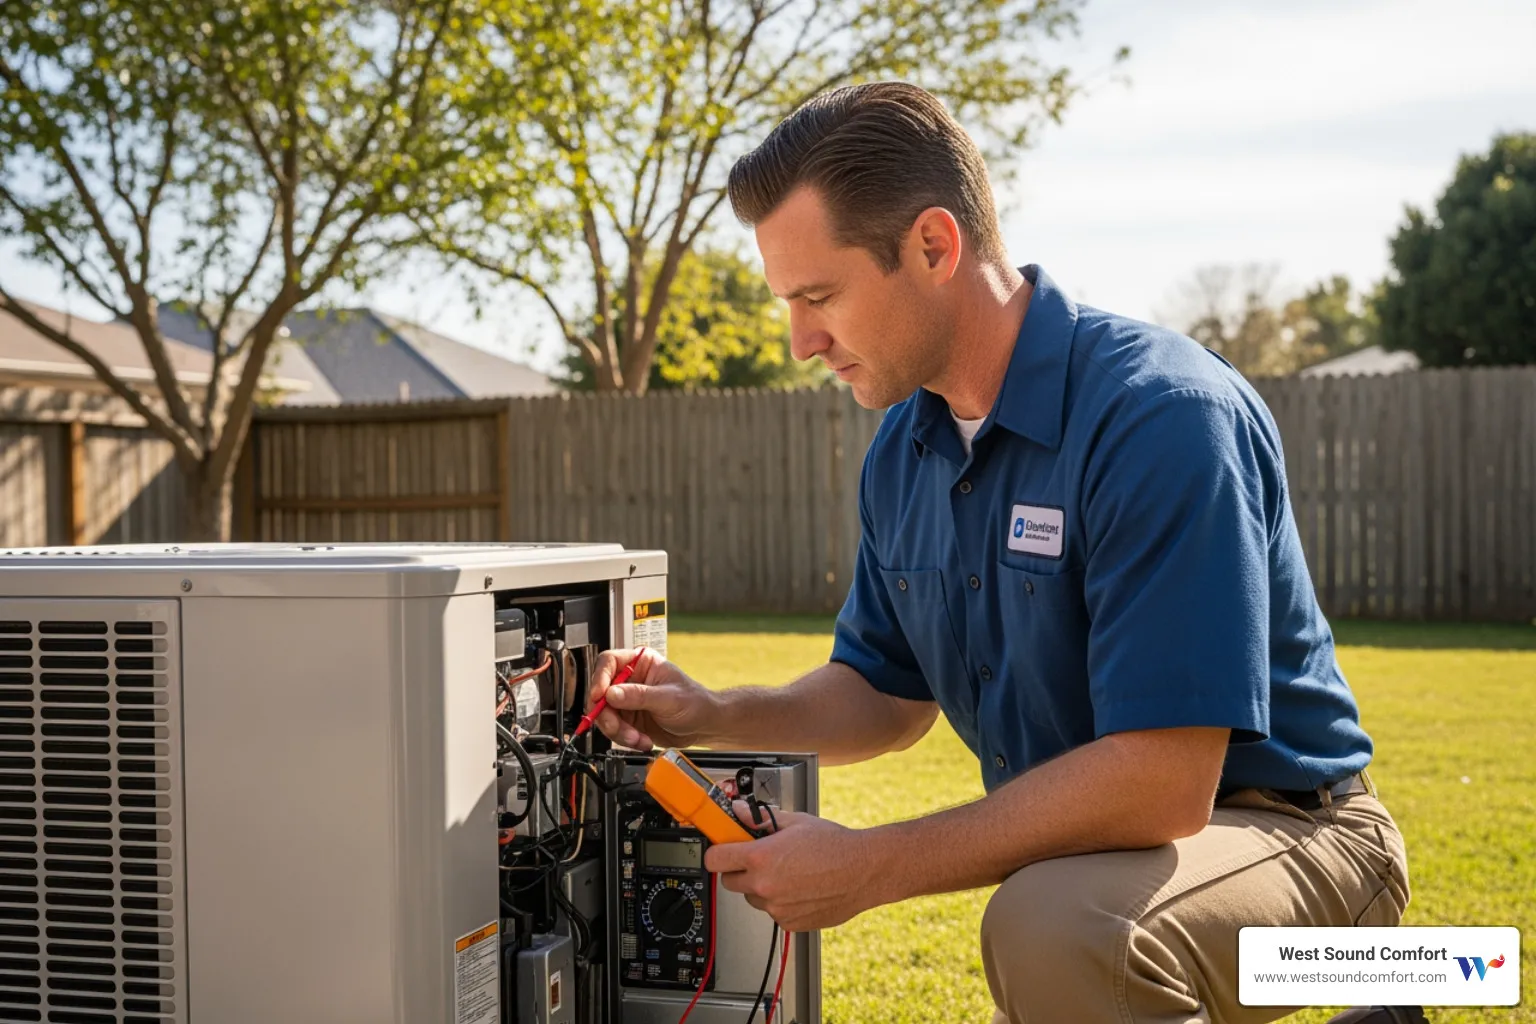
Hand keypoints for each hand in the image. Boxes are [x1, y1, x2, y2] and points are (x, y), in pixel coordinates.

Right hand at [587, 647, 718, 749]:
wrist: (703, 726)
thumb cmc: (694, 702)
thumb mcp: (668, 698)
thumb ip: (639, 696)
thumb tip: (611, 693)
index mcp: (640, 663)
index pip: (609, 663)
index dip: (599, 678)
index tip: (600, 696)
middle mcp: (629, 680)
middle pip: (600, 692)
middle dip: (607, 714)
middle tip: (617, 727)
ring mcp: (626, 701)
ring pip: (604, 715)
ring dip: (618, 731)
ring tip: (637, 738)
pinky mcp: (627, 720)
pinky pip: (614, 730)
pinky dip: (624, 739)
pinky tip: (641, 740)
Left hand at [704, 802, 889, 931]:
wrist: (864, 871)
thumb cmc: (835, 845)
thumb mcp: (795, 822)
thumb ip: (760, 819)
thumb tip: (738, 812)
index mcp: (761, 857)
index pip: (715, 860)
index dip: (716, 853)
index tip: (721, 850)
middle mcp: (765, 885)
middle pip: (730, 882)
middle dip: (740, 870)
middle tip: (760, 859)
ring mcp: (776, 907)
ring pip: (753, 898)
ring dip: (762, 887)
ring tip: (789, 873)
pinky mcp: (789, 923)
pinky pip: (773, 912)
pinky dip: (781, 903)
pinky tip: (801, 888)